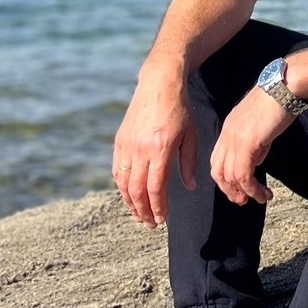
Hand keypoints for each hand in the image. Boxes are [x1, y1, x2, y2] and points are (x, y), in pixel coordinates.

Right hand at [111, 66, 196, 227]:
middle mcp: (140, 149)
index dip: (157, 207)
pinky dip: (121, 186)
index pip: (155, 187)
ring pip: (123, 182)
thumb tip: (189, 187)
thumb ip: (188, 163)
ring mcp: (126, 144)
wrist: (159, 83)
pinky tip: (128, 195)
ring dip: (129, 202)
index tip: (162, 219)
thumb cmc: (180, 109)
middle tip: (149, 224)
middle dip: (142, 210)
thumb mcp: (191, 135)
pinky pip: (116, 169)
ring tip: (138, 215)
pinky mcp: (119, 140)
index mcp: (159, 149)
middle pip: (136, 189)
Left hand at [210, 85, 294, 205]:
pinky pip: (244, 174)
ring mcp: (235, 139)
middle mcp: (227, 135)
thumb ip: (255, 145)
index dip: (225, 180)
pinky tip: (264, 193)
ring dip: (244, 193)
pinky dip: (252, 189)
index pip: (218, 161)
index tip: (239, 190)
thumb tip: (255, 162)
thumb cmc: (278, 101)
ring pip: (230, 177)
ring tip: (258, 199)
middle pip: (218, 172)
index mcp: (229, 129)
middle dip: (229, 191)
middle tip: (243, 201)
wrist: (284, 87)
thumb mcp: (261, 126)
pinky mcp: (247, 143)